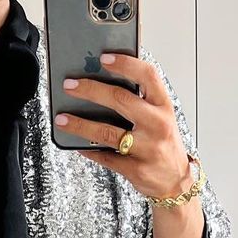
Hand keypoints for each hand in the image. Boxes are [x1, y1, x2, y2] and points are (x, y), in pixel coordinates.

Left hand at [54, 52, 192, 202]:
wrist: (176, 180)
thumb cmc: (162, 142)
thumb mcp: (159, 116)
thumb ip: (139, 100)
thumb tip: (101, 81)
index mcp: (163, 106)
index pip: (148, 76)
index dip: (125, 64)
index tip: (103, 58)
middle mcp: (158, 125)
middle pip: (120, 100)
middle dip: (91, 90)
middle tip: (69, 85)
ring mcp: (148, 149)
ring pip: (107, 132)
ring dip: (80, 124)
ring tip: (61, 119)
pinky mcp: (137, 170)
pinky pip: (105, 158)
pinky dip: (88, 150)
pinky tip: (75, 144)